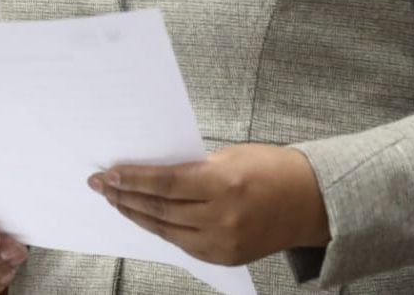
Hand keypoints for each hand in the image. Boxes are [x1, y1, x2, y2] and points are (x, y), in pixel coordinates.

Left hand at [87, 143, 327, 265]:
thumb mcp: (232, 156)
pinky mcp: (224, 257)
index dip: (133, 179)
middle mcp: (221, 217)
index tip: (109, 173)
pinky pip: (182, 243)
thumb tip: (155, 171)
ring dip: (137, 214)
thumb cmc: (275, 169)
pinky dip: (160, 229)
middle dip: (125, 196)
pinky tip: (144, 217)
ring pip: (166, 230)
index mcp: (223, 184)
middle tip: (101, 185)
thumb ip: (195, 166)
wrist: (312, 201)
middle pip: (160, 209)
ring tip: (116, 200)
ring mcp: (222, 242)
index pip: (165, 182)